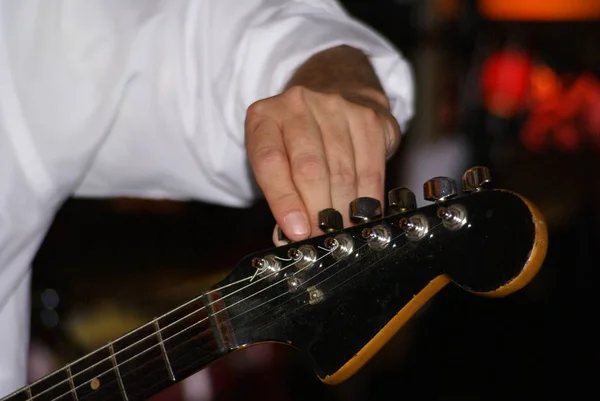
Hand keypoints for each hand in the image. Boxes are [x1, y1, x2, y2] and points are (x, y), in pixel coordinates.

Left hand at [245, 85, 400, 243]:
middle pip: (309, 168)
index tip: (296, 232)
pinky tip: (364, 215)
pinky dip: (368, 199)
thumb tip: (289, 236)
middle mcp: (297, 104)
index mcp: (264, 116)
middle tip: (323, 239)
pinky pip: (370, 169)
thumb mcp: (277, 158)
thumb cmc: (299, 139)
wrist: (337, 93)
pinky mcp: (368, 118)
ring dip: (344, 210)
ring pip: (342, 172)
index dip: (283, 201)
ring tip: (343, 232)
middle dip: (318, 212)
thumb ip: (278, 192)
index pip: (269, 161)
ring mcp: (335, 106)